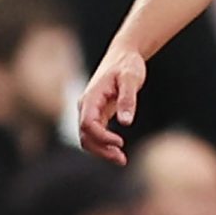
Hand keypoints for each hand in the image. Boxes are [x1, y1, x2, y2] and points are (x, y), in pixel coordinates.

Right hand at [77, 43, 147, 163]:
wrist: (123, 54)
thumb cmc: (127, 64)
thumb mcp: (131, 79)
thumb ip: (127, 99)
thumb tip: (126, 122)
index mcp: (91, 97)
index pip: (87, 124)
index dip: (102, 137)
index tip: (121, 143)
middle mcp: (86, 106)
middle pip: (84, 135)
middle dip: (101, 150)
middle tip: (122, 159)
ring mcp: (90, 111)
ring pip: (88, 138)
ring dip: (102, 151)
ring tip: (122, 159)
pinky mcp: (97, 113)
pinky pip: (95, 134)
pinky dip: (104, 145)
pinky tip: (118, 150)